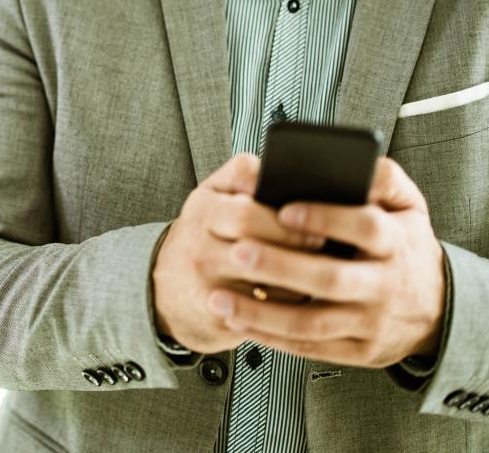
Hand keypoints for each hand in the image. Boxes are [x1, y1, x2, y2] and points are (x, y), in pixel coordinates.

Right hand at [151, 154, 324, 353]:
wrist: (167, 289)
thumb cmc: (204, 233)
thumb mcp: (213, 196)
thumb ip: (243, 175)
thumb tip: (284, 169)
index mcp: (202, 209)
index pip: (244, 207)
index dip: (280, 213)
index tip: (309, 215)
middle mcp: (199, 247)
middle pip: (253, 242)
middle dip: (292, 240)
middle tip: (322, 241)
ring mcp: (206, 285)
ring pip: (264, 281)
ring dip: (298, 275)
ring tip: (321, 267)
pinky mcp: (218, 319)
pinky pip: (265, 313)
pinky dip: (289, 305)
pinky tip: (303, 294)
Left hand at [203, 157, 445, 367]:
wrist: (438, 309)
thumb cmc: (407, 244)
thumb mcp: (410, 205)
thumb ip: (386, 178)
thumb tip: (361, 162)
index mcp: (396, 242)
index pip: (365, 227)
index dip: (326, 217)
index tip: (284, 210)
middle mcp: (385, 285)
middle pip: (331, 278)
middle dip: (282, 267)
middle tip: (238, 251)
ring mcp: (371, 323)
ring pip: (314, 323)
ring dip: (264, 312)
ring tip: (220, 298)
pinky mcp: (359, 352)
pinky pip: (311, 347)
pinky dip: (272, 337)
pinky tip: (240, 322)